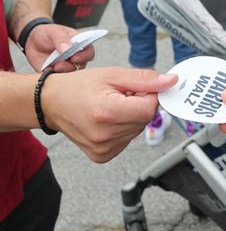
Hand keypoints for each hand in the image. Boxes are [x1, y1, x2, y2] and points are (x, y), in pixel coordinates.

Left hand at [25, 24, 94, 71]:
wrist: (31, 41)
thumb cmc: (47, 34)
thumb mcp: (54, 31)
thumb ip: (61, 39)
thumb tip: (67, 48)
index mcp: (79, 45)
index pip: (89, 52)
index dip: (85, 56)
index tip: (75, 57)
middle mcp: (76, 58)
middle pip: (81, 66)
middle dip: (71, 67)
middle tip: (60, 64)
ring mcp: (67, 67)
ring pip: (70, 74)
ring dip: (62, 72)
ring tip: (54, 67)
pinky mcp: (56, 74)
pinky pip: (58, 79)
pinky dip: (53, 76)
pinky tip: (48, 71)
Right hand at [42, 68, 177, 162]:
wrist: (50, 103)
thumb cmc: (78, 86)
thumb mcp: (112, 74)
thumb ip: (145, 79)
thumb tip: (170, 82)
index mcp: (107, 112)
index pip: (150, 108)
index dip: (148, 95)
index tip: (136, 88)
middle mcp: (105, 135)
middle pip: (145, 119)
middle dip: (139, 104)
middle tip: (119, 95)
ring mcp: (104, 148)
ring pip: (138, 129)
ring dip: (132, 116)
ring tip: (111, 106)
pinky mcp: (103, 155)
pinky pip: (128, 139)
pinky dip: (124, 128)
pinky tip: (108, 119)